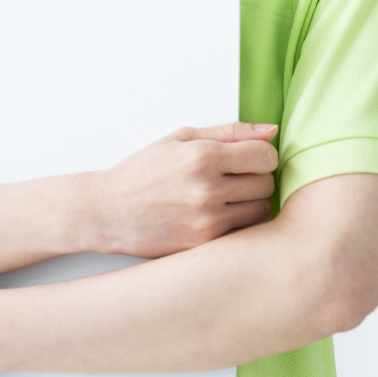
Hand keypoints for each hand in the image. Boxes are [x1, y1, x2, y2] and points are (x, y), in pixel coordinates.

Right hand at [76, 122, 278, 257]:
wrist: (107, 211)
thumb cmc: (142, 172)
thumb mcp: (179, 139)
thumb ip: (228, 132)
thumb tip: (270, 131)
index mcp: (202, 157)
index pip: (265, 156)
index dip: (260, 155)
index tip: (247, 159)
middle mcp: (207, 190)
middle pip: (266, 184)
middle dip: (254, 178)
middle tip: (232, 179)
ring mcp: (206, 222)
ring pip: (260, 211)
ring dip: (249, 203)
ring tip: (225, 198)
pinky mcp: (204, 246)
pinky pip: (244, 234)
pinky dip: (237, 225)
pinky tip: (216, 217)